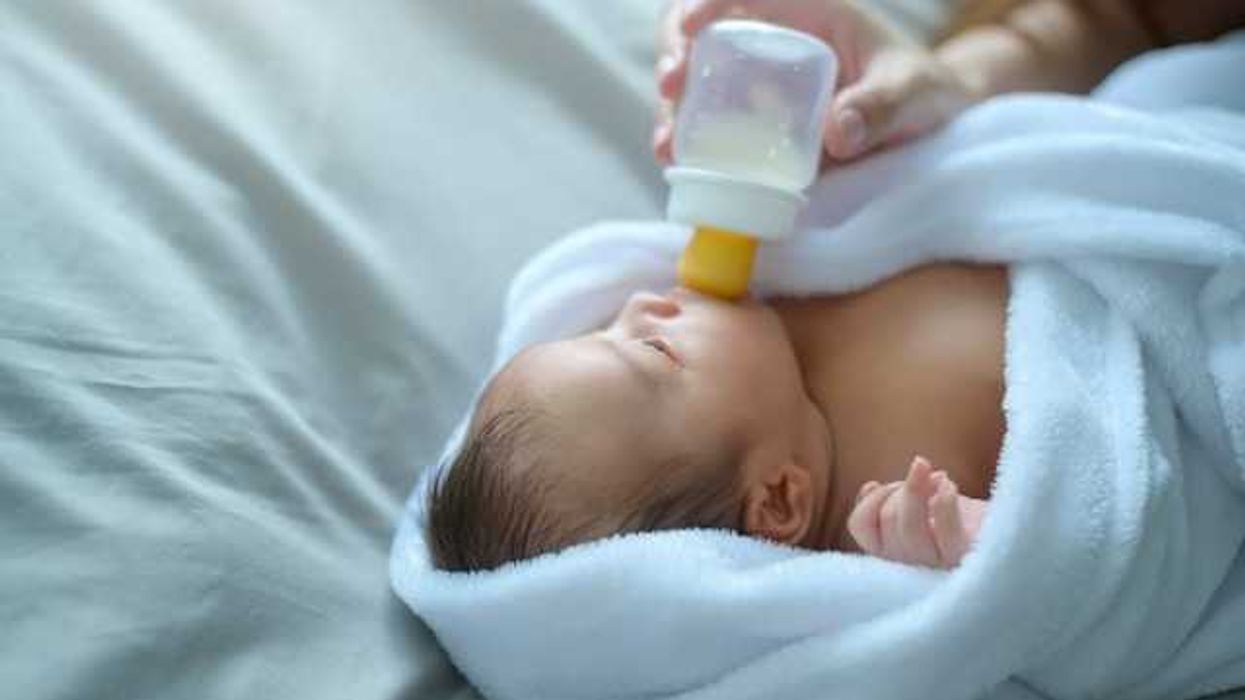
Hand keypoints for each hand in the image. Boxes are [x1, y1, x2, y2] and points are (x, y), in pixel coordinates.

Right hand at [654, 0, 981, 163]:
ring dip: (673, 109)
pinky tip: (678, 165)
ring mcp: (758, 82)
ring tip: (667, 146)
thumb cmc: (924, 91)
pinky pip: (710, 124)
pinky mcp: (754, 122)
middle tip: (669, 89)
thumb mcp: (912, 92)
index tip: (689, 27)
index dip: (705, 1)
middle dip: (673, 54)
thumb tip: (837, 134)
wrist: (928, 125)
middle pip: (701, 31)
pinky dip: (688, 141)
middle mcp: (773, 40)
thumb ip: (881, 107)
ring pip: (696, 81)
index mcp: (808, 10)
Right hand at [846, 455, 986, 568]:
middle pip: (887, 519)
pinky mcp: (967, 561)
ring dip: (917, 489)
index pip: (860, 526)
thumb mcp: (924, 508)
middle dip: (901, 488)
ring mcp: (938, 567)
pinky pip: (945, 533)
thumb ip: (894, 503)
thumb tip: (870, 487)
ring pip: (909, 527)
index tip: (884, 483)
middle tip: (921, 473)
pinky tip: (947, 483)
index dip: (870, 498)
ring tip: (935, 474)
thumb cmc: (968, 521)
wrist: (1016, 536)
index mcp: (894, 556)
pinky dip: (942, 502)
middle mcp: (911, 568)